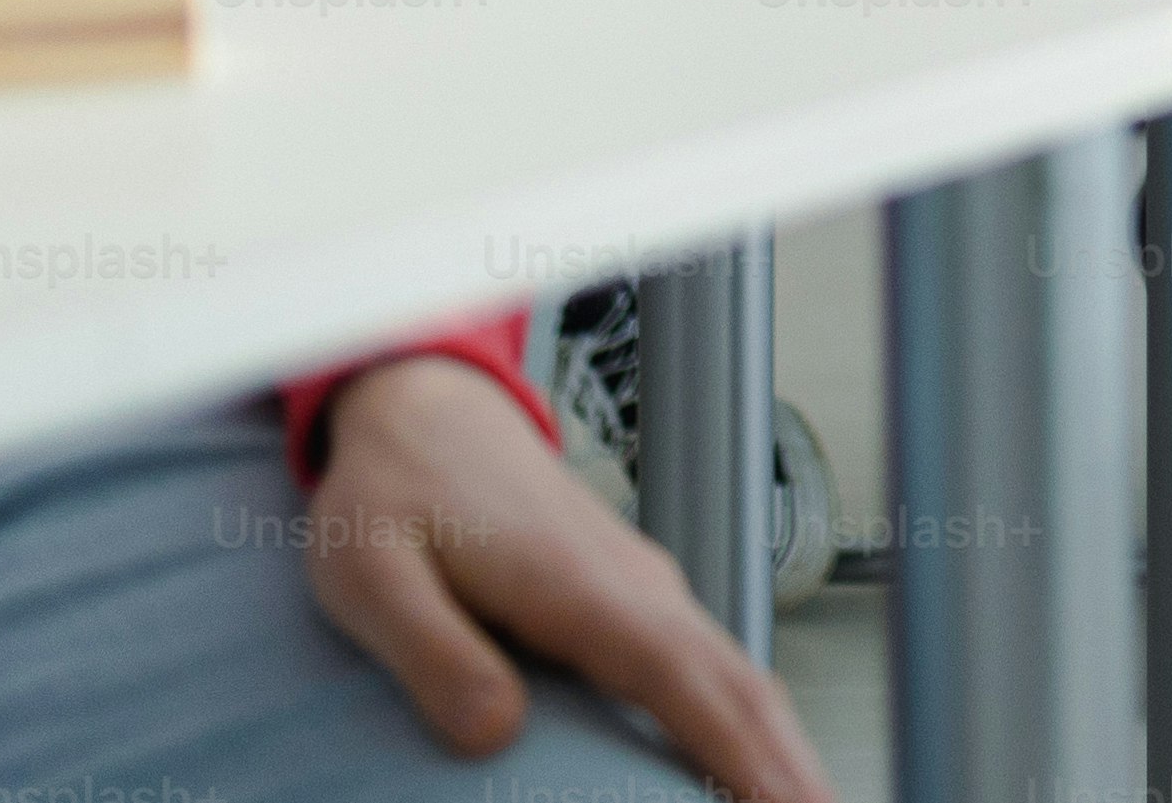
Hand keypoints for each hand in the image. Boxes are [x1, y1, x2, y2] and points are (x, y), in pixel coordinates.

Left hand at [303, 353, 827, 802]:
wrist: (420, 406)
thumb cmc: (395, 487)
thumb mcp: (373, 575)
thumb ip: (432, 653)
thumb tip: (494, 733)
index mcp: (585, 589)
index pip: (695, 688)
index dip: (753, 764)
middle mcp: (638, 590)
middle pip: (748, 693)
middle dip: (798, 776)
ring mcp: (645, 593)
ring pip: (740, 683)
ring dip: (782, 757)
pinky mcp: (633, 604)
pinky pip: (711, 674)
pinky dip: (748, 730)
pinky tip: (750, 775)